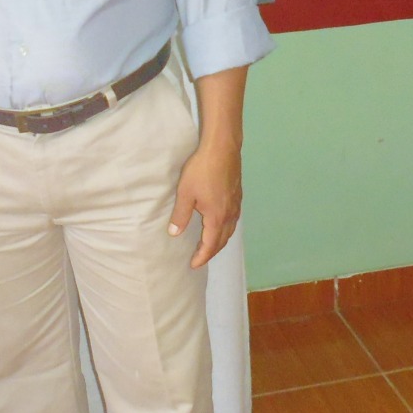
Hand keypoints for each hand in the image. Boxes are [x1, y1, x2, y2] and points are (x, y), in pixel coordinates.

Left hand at [168, 141, 242, 267]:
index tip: (193, 264)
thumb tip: (174, 234)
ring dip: (220, 240)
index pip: (210, 245)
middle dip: (211, 251)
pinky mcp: (238, 195)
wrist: (222, 148)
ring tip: (209, 243)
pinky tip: (220, 222)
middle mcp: (230, 214)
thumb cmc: (201, 170)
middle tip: (199, 257)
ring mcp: (236, 204)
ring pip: (230, 230)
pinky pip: (233, 219)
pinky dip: (226, 228)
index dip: (202, 256)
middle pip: (222, 240)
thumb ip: (180, 215)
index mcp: (217, 217)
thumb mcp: (185, 193)